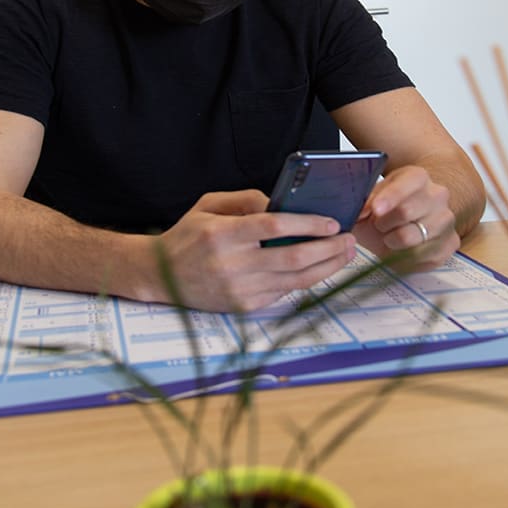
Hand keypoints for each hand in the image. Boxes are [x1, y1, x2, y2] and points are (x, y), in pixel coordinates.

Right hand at [151, 190, 356, 312]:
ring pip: (295, 281)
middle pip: (293, 258)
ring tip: (344, 254)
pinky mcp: (243, 307)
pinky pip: (284, 293)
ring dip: (326, 267)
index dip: (307, 224)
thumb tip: (281, 204)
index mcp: (222, 234)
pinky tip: (321, 268)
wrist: (159, 276)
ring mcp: (239, 290)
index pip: (274, 226)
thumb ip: (245, 199)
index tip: (331, 221)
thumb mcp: (209, 205)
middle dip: (328, 248)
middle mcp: (232, 264)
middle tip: (348, 238)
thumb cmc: (187, 236)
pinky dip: (306, 281)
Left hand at [353, 165, 458, 268]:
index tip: (375, 210)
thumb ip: (364, 203)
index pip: (404, 186)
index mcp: (418, 177)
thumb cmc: (387, 208)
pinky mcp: (451, 243)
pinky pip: (421, 258)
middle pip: (406, 212)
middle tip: (379, 226)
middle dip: (384, 223)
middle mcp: (438, 195)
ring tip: (390, 237)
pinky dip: (404, 259)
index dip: (389, 198)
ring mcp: (446, 220)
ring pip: (412, 238)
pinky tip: (401, 250)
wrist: (408, 220)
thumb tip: (360, 212)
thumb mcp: (372, 199)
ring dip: (393, 242)